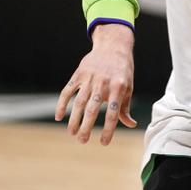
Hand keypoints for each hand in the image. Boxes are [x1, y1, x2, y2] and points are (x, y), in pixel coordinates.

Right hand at [55, 23, 137, 144]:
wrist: (113, 46)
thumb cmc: (123, 70)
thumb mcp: (128, 86)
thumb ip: (125, 107)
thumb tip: (130, 124)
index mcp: (118, 88)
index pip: (113, 113)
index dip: (109, 129)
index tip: (104, 143)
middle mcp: (103, 83)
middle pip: (93, 109)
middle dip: (87, 127)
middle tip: (83, 140)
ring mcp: (89, 78)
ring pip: (79, 102)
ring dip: (74, 119)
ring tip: (72, 133)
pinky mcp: (78, 74)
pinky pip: (68, 91)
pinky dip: (62, 104)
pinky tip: (60, 117)